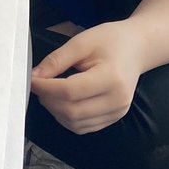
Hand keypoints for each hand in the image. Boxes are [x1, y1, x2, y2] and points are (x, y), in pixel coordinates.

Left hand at [30, 20, 147, 133]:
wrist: (137, 48)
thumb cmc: (111, 41)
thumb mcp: (82, 42)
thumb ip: (57, 60)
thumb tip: (35, 77)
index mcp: (111, 78)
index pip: (70, 91)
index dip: (46, 88)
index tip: (32, 79)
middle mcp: (117, 100)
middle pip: (72, 111)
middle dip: (48, 100)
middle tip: (39, 85)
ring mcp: (117, 113)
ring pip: (75, 123)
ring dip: (55, 111)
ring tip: (50, 92)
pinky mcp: (114, 118)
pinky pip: (83, 127)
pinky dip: (67, 118)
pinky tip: (62, 102)